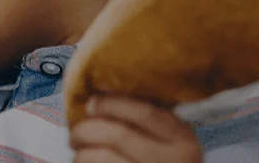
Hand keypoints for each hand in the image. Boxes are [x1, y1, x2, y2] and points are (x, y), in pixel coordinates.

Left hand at [70, 96, 203, 162]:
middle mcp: (170, 161)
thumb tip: (99, 100)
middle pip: (118, 135)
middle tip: (75, 132)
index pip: (145, 113)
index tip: (91, 103)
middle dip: (87, 129)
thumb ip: (149, 123)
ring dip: (82, 153)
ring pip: (103, 157)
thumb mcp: (172, 143)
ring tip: (78, 152)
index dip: (112, 104)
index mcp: (182, 141)